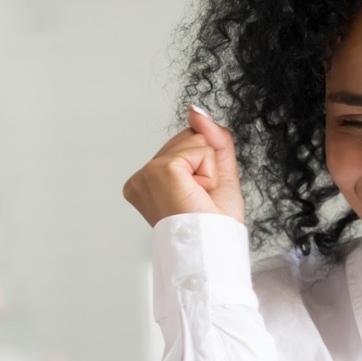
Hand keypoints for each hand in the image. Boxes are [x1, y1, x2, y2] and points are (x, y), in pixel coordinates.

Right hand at [123, 105, 244, 226]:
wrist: (212, 250)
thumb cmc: (213, 225)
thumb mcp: (220, 173)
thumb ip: (212, 138)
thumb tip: (195, 110)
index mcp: (148, 180)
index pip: (186, 145)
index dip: (205, 167)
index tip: (198, 197)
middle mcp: (141, 177)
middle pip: (189, 138)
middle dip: (207, 165)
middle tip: (201, 198)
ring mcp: (147, 172)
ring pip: (195, 140)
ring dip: (209, 170)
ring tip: (198, 197)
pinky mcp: (160, 170)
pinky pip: (199, 149)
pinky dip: (209, 171)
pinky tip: (197, 192)